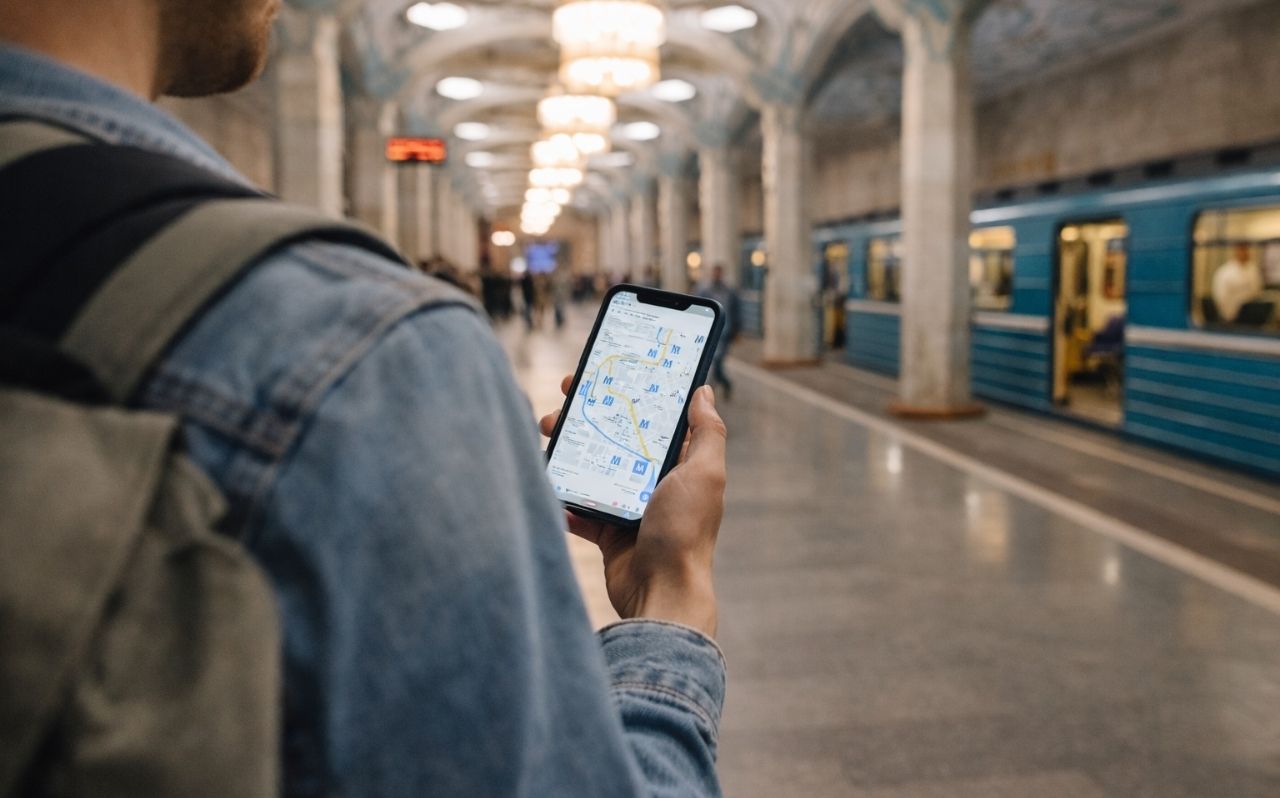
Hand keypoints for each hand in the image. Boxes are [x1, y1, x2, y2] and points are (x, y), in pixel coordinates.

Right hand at [541, 376, 725, 636]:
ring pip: (592, 468)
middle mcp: (655, 482)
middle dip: (588, 418)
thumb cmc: (685, 533)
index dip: (630, 394)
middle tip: (561, 403)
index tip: (603, 376)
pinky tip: (548, 477)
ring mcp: (629, 507)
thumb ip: (707, 432)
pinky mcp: (607, 533)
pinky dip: (562, 495)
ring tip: (546, 434)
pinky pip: (580, 507)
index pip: (653, 419)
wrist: (661, 593)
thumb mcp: (705, 474)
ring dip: (568, 449)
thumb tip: (704, 392)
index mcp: (680, 464)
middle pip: (616, 439)